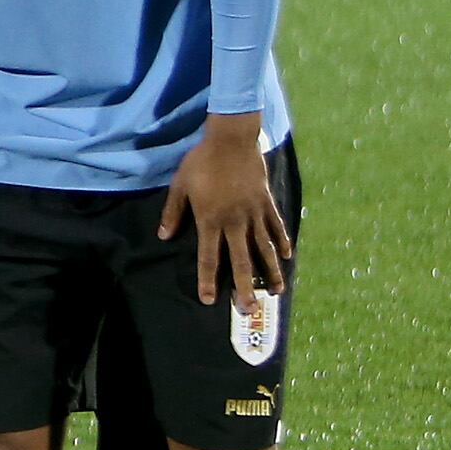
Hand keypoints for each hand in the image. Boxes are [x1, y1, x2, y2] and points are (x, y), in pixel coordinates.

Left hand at [159, 111, 292, 306]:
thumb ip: (173, 213)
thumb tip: (164, 236)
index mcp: (210, 220)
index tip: (209, 300)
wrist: (231, 140)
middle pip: (240, 261)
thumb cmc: (201, 162)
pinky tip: (287, 257)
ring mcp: (254, 213)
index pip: (208, 257)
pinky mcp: (267, 203)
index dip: (208, 280)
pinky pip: (277, 227)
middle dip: (244, 287)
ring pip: (263, 249)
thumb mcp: (180, 186)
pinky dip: (282, 242)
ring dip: (270, 272)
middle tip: (248, 310)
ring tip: (276, 292)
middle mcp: (234, 222)